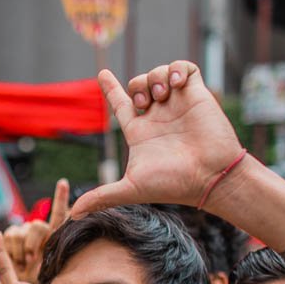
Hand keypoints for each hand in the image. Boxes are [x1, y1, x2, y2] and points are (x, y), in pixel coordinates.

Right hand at [0, 178, 69, 281]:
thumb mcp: (53, 275)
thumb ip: (57, 262)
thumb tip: (57, 252)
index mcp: (54, 237)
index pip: (59, 216)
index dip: (60, 198)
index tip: (62, 182)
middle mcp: (40, 231)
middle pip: (37, 225)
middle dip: (33, 243)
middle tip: (31, 260)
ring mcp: (25, 232)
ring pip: (19, 233)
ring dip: (19, 252)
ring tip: (23, 264)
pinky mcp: (10, 236)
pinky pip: (8, 236)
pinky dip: (9, 249)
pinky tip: (9, 253)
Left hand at [69, 62, 243, 216]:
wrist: (210, 176)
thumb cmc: (173, 184)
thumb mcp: (131, 189)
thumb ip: (102, 196)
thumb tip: (74, 215)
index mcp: (140, 133)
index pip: (121, 106)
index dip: (110, 89)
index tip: (102, 73)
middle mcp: (158, 117)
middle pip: (138, 86)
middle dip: (135, 85)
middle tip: (143, 100)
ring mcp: (178, 105)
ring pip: (158, 74)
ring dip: (154, 77)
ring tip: (161, 95)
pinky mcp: (197, 95)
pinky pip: (185, 68)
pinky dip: (176, 69)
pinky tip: (175, 84)